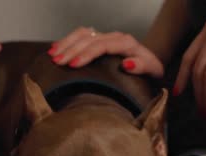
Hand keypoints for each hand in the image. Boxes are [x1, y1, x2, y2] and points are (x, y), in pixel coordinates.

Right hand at [49, 27, 164, 77]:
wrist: (153, 64)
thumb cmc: (152, 71)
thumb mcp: (153, 71)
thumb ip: (142, 66)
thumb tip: (127, 64)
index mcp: (126, 43)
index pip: (102, 45)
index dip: (87, 54)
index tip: (74, 65)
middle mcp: (114, 37)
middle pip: (88, 39)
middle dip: (71, 50)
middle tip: (58, 62)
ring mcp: (106, 36)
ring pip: (82, 34)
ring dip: (66, 43)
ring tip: (53, 55)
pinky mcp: (99, 39)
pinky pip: (81, 35)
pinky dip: (67, 41)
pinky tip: (55, 48)